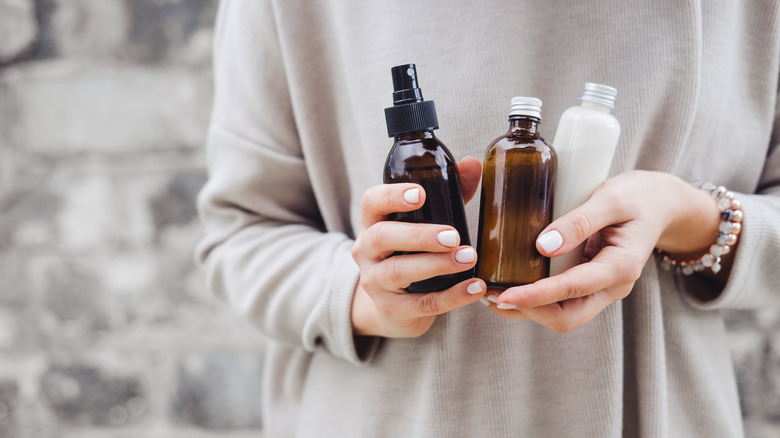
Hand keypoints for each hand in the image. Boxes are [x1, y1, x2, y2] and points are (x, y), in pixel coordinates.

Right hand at [351, 157, 486, 338]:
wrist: (395, 306)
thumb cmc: (411, 252)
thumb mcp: (424, 222)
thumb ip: (448, 193)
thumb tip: (472, 164)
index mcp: (373, 222)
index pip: (371, 202)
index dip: (393, 196)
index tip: (421, 194)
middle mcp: (366, 251)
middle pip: (381, 237)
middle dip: (418, 235)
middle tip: (453, 236)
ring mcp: (375, 282)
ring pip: (398, 272)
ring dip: (436, 265)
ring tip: (469, 258)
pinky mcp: (391, 310)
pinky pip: (421, 304)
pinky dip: (451, 297)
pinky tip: (474, 288)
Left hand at [489, 170, 721, 332]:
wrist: (661, 203)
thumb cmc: (639, 196)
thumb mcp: (611, 198)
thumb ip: (580, 221)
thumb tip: (543, 245)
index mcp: (621, 267)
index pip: (572, 291)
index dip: (535, 297)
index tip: (503, 295)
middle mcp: (612, 286)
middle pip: (567, 318)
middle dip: (527, 311)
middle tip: (490, 296)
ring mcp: (602, 288)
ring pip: (562, 314)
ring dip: (527, 309)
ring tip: (491, 293)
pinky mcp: (590, 283)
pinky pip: (562, 301)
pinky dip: (535, 299)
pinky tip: (510, 285)